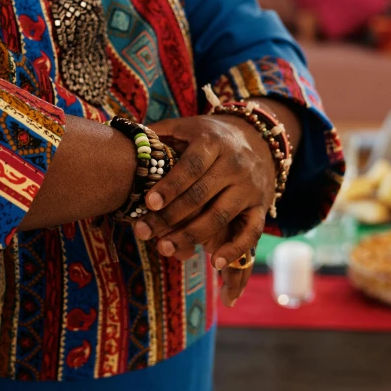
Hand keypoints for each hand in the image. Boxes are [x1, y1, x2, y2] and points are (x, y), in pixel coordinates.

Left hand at [132, 114, 275, 304]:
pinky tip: (215, 264)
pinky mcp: (261, 206)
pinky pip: (251, 232)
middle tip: (144, 231)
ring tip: (165, 248)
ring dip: (192, 236)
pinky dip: (235, 250)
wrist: (259, 139)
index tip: (149, 203)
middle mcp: (234, 164)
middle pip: (201, 195)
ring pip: (220, 216)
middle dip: (170, 216)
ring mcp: (249, 187)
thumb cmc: (211, 136)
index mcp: (213, 142)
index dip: (170, 185)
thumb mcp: (188, 126)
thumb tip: (130, 138)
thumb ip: (160, 132)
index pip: (191, 166)